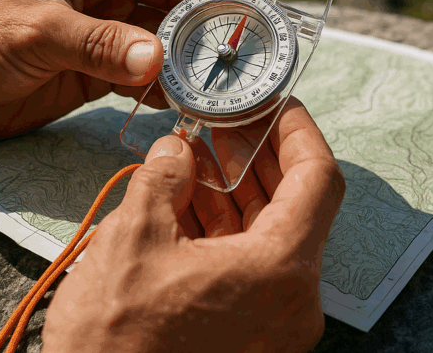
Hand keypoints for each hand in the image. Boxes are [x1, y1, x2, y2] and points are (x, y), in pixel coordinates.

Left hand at [0, 0, 242, 142]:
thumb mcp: (40, 33)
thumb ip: (101, 45)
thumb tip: (159, 61)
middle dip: (203, 14)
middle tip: (238, 39)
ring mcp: (105, 25)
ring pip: (164, 32)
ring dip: (189, 53)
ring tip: (219, 74)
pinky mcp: (101, 64)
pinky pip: (146, 69)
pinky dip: (166, 83)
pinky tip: (185, 98)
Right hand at [41, 98, 345, 352]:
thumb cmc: (115, 345)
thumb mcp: (131, 241)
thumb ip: (164, 180)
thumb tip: (177, 152)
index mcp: (281, 270)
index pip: (318, 179)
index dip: (298, 132)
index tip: (279, 103)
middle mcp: (292, 300)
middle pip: (295, 206)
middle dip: (259, 159)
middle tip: (229, 123)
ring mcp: (273, 322)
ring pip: (269, 238)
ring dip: (236, 193)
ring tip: (197, 157)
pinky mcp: (250, 337)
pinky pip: (250, 269)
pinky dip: (225, 233)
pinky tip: (188, 203)